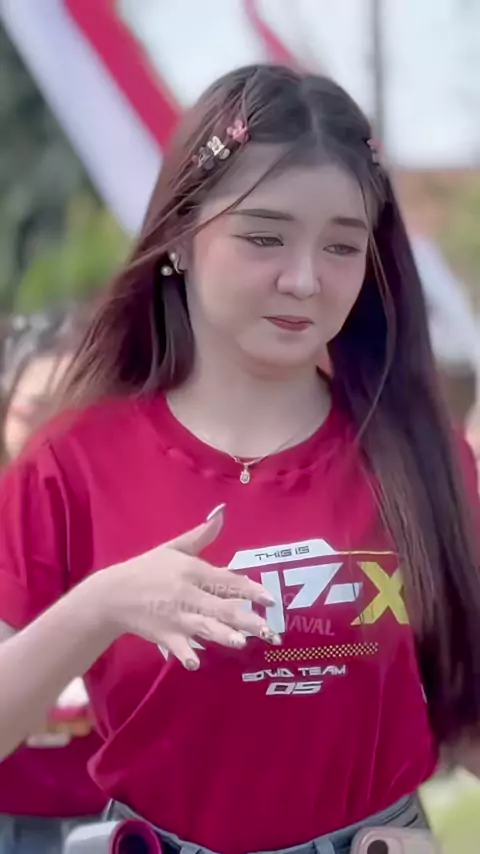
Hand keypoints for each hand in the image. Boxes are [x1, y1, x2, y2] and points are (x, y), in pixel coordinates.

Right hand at [103, 505, 278, 668]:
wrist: (113, 594)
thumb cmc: (147, 569)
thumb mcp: (173, 548)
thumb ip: (201, 535)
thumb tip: (222, 513)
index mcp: (192, 571)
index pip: (227, 581)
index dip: (250, 589)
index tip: (271, 599)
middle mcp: (187, 594)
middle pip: (222, 607)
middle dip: (247, 620)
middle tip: (270, 631)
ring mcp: (175, 616)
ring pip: (204, 627)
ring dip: (223, 634)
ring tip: (241, 642)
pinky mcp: (163, 635)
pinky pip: (178, 646)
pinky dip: (186, 654)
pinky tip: (196, 663)